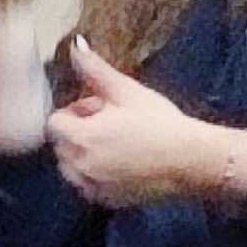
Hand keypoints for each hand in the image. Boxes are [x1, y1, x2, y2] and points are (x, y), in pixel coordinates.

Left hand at [47, 36, 246, 213]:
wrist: (192, 160)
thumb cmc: (160, 122)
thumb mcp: (127, 91)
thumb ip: (95, 70)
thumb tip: (75, 44)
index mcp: (80, 137)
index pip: (54, 123)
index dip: (75, 113)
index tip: (100, 109)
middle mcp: (78, 166)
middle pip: (61, 145)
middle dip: (79, 132)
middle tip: (112, 124)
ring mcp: (91, 187)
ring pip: (71, 167)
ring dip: (84, 154)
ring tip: (118, 144)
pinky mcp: (105, 201)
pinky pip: (87, 185)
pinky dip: (96, 175)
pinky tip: (123, 164)